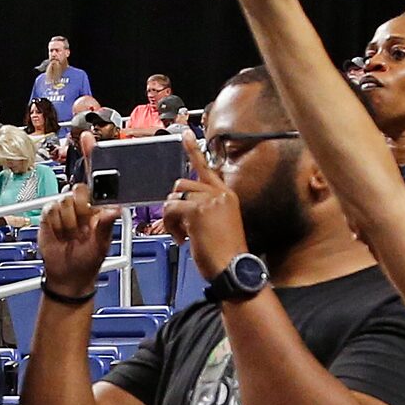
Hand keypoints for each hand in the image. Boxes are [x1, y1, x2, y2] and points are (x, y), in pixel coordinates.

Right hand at [35, 184, 112, 299]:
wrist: (68, 276)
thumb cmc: (87, 262)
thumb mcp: (102, 244)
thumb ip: (106, 225)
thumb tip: (116, 210)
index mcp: (95, 211)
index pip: (92, 192)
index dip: (89, 200)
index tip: (89, 213)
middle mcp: (78, 209)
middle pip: (75, 193)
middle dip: (77, 213)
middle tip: (79, 229)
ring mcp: (62, 213)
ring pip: (62, 202)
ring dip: (66, 222)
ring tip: (69, 235)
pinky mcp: (47, 218)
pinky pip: (49, 210)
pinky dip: (54, 223)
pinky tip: (58, 233)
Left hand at [155, 132, 247, 270]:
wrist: (234, 268)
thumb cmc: (227, 253)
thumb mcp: (221, 224)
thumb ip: (206, 209)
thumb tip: (183, 205)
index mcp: (227, 195)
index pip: (207, 167)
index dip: (194, 151)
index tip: (186, 136)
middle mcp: (219, 193)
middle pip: (182, 184)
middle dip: (175, 205)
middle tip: (180, 226)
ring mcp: (208, 200)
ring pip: (174, 197)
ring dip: (172, 217)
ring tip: (182, 235)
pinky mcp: (197, 211)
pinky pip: (171, 210)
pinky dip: (171, 225)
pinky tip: (182, 239)